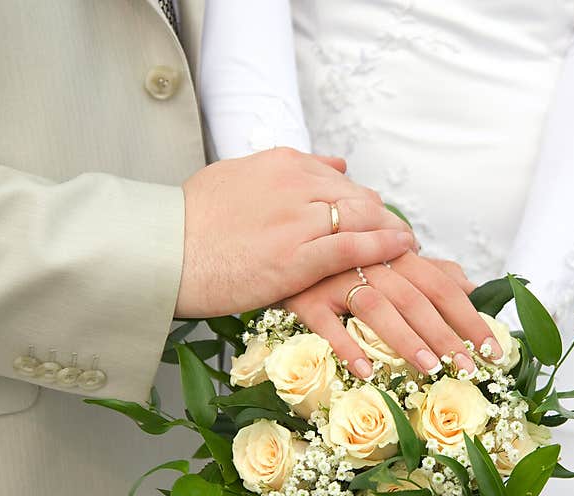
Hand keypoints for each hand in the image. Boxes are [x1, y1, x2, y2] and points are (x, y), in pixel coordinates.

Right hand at [175, 148, 414, 316]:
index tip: (376, 217)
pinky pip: (353, 246)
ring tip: (411, 247)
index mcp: (279, 163)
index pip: (337, 179)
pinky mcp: (297, 256)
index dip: (362, 202)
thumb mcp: (235, 177)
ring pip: (362, 218)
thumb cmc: (188, 222)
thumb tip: (333, 162)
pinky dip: (383, 246)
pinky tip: (402, 249)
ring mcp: (297, 219)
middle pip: (357, 197)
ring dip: (391, 232)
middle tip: (401, 236)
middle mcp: (294, 184)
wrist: (162, 253)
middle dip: (382, 218)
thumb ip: (285, 169)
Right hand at [283, 252, 507, 379]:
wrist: (281, 236)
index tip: (494, 349)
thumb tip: (470, 282)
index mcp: (395, 254)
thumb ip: (425, 269)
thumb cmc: (341, 254)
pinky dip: (346, 345)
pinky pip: (326, 322)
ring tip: (429, 369)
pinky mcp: (305, 296)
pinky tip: (365, 370)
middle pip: (416, 299)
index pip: (442, 286)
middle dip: (447, 335)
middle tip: (470, 369)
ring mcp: (336, 278)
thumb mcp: (385, 255)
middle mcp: (370, 263)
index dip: (470, 316)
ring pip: (377, 307)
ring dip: (405, 338)